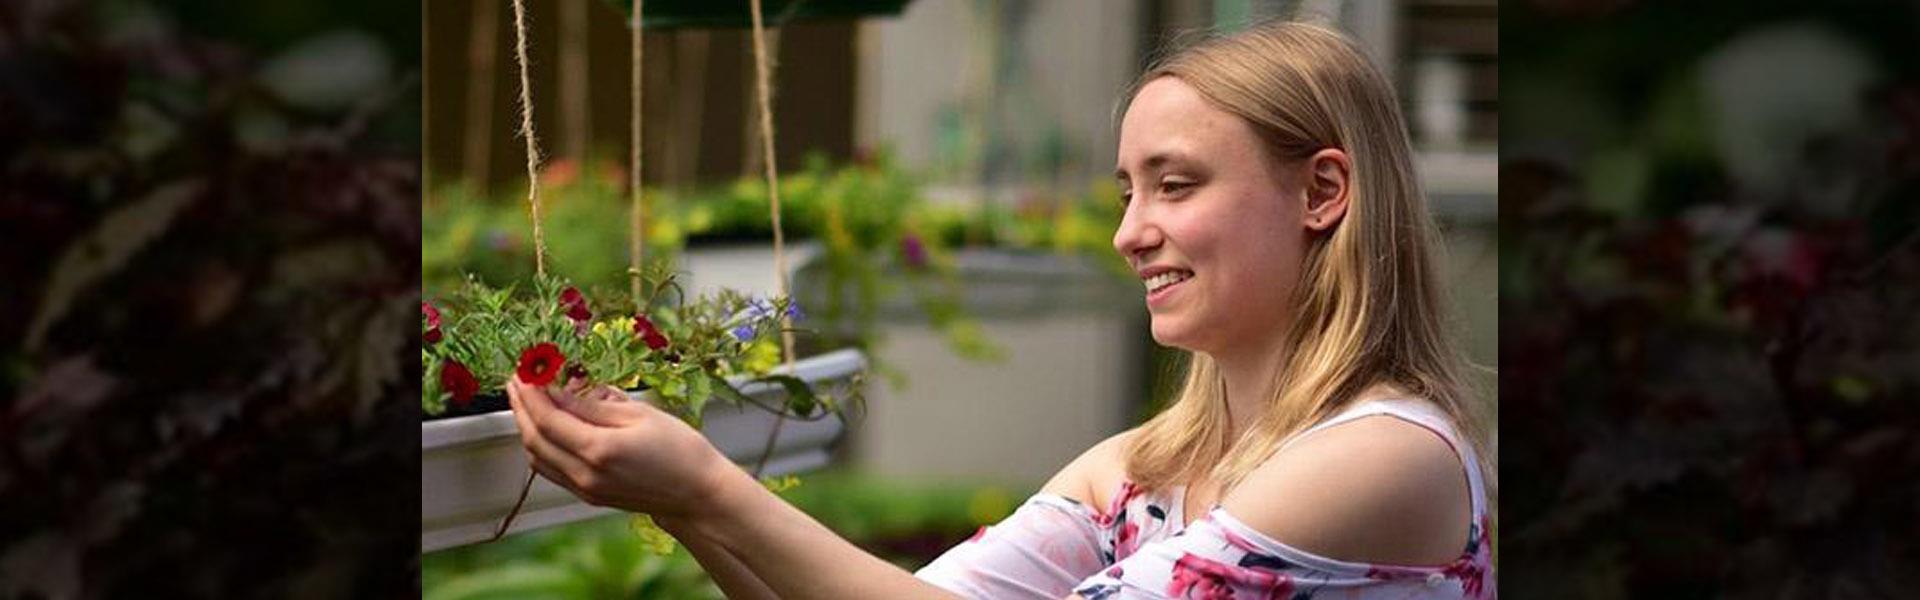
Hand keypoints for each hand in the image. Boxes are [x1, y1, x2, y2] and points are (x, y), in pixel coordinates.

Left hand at [505, 377, 737, 519]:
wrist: (697, 493)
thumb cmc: (680, 449)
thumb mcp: (639, 414)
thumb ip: (593, 404)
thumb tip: (560, 388)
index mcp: (599, 450)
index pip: (549, 418)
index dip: (531, 392)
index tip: (524, 370)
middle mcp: (585, 474)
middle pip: (535, 438)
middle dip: (521, 405)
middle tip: (517, 378)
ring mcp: (585, 488)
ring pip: (537, 456)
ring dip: (526, 425)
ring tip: (525, 398)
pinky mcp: (588, 495)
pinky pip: (549, 469)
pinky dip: (539, 445)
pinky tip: (543, 426)